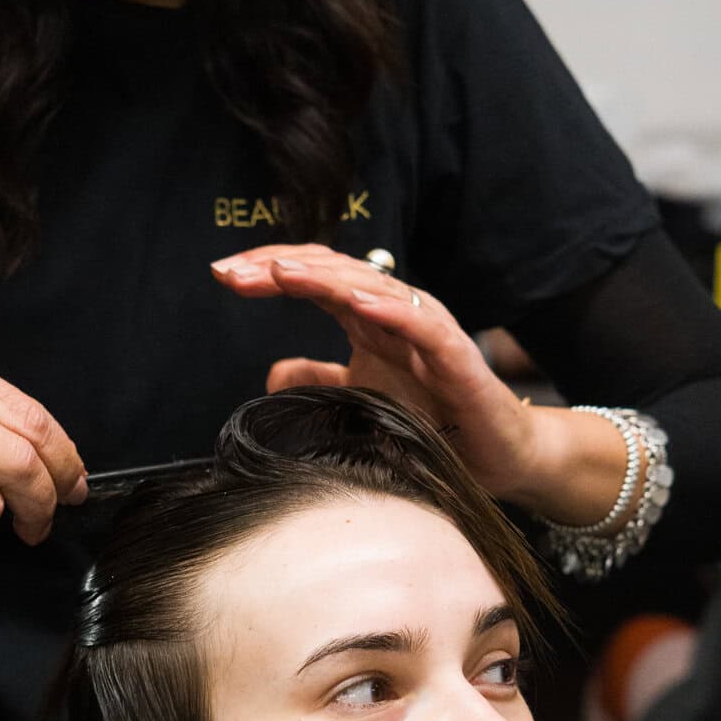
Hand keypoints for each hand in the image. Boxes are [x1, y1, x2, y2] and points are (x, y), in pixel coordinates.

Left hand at [211, 244, 541, 499]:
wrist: (497, 453)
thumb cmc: (434, 419)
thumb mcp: (358, 398)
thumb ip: (317, 381)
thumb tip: (271, 374)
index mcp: (369, 317)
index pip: (312, 279)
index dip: (267, 272)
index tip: (222, 276)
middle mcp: (395, 314)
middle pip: (332, 272)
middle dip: (279, 267)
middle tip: (231, 271)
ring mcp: (427, 331)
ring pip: (372, 288)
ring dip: (324, 277)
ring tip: (281, 272)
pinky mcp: (457, 358)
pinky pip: (422, 326)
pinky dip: (390, 310)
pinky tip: (356, 301)